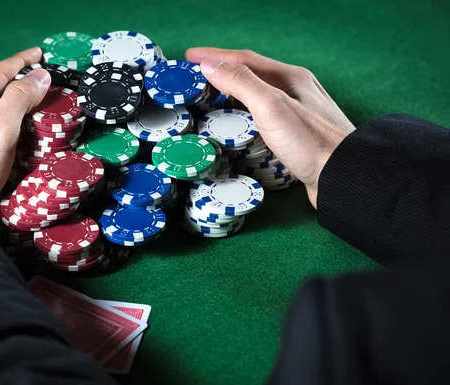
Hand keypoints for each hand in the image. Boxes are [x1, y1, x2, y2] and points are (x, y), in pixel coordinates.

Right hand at [186, 47, 354, 207]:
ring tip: (212, 97)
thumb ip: (241, 83)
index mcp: (290, 78)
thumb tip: (211, 65)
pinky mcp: (296, 136)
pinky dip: (244, 115)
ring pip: (258, 97)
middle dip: (223, 73)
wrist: (344, 177)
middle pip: (252, 75)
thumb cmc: (312, 143)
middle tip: (197, 76)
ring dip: (233, 93)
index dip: (215, 57)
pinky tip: (239, 125)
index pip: (245, 60)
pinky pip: (263, 117)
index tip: (191, 56)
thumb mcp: (272, 107)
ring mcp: (297, 114)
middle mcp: (295, 92)